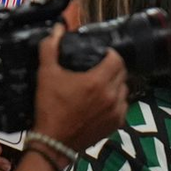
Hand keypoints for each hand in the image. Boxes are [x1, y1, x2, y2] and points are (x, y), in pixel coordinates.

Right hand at [33, 24, 127, 151]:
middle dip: (113, 67)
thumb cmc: (50, 107)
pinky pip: (123, 106)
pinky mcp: (116, 125)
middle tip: (98, 67)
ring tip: (101, 84)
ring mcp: (116, 112)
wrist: (54, 141)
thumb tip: (57, 29)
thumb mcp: (46, 74)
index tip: (99, 54)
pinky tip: (102, 101)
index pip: (117, 59)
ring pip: (124, 90)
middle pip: (122, 73)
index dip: (109, 53)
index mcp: (97, 81)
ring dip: (116, 84)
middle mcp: (111, 96)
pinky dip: (116, 101)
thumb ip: (50, 48)